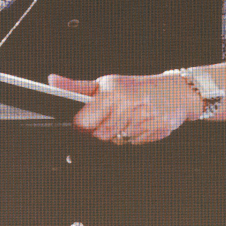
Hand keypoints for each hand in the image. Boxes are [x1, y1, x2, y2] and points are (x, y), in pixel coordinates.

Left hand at [48, 73, 200, 145]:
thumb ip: (75, 86)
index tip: (82, 124)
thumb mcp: (105, 83)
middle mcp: (127, 106)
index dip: (80, 127)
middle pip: (99, 136)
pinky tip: (137, 126)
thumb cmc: (135, 87)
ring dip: (117, 136)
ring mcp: (143, 120)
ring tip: (123, 122)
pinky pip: (134, 144)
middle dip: (99, 133)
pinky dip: (132, 139)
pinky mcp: (156, 131)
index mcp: (111, 93)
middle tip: (107, 121)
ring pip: (116, 141)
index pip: (83, 122)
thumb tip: (51, 80)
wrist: (174, 92)